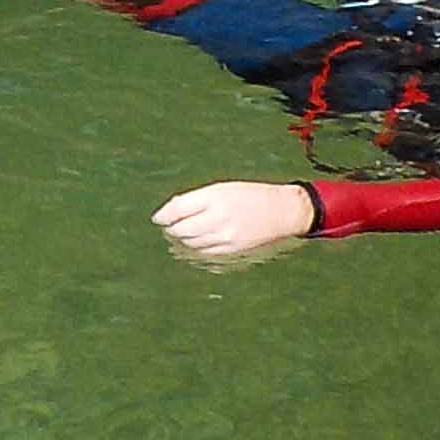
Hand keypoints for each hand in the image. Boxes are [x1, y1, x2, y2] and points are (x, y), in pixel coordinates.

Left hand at [155, 180, 318, 263]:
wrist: (281, 212)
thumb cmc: (251, 195)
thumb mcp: (223, 188)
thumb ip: (197, 198)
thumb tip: (172, 210)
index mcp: (215, 197)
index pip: (178, 208)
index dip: (164, 215)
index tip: (158, 218)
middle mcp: (218, 217)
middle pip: (182, 229)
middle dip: (171, 228)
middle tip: (168, 226)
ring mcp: (225, 236)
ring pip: (191, 242)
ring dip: (182, 238)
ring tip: (181, 233)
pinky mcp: (231, 249)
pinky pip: (204, 251)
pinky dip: (196, 247)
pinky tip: (196, 241)